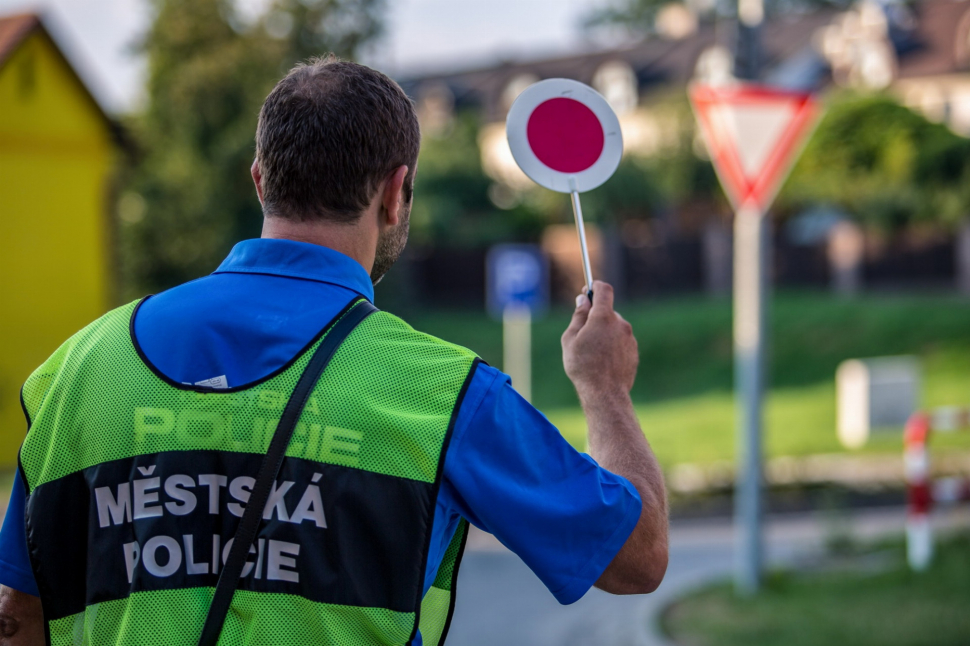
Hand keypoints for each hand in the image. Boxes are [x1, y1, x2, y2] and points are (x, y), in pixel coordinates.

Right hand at [561, 280, 638, 403]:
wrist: (605, 394)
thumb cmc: (583, 366)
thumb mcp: (571, 339)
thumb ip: (578, 316)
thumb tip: (583, 300)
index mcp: (604, 317)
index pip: (604, 290)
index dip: (595, 287)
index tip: (588, 290)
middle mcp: (620, 324)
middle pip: (608, 311)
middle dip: (596, 316)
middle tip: (582, 333)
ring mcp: (630, 338)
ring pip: (614, 327)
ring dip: (604, 332)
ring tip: (592, 353)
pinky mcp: (634, 351)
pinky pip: (621, 341)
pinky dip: (612, 345)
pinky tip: (603, 361)